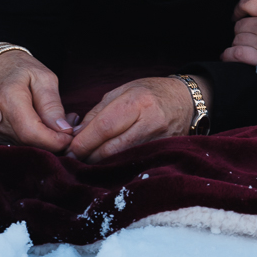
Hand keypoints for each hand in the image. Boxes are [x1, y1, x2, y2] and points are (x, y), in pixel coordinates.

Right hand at [0, 50, 76, 152]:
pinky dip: (37, 139)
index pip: (31, 132)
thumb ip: (52, 104)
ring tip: (62, 123)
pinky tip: (47, 126)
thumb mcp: (44, 77)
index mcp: (9, 99)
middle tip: (71, 127)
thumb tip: (63, 130)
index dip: (53, 140)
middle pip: (29, 142)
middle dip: (53, 141)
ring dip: (46, 141)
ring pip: (25, 146)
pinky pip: (20, 143)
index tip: (71, 136)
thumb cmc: (23, 68)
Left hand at [67, 75, 201, 162]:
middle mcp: (149, 122)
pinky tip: (107, 165)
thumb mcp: (123, 91)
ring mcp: (158, 141)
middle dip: (89, 156)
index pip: (104, 127)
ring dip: (101, 163)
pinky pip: (134, 163)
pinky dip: (117, 165)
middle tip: (74, 159)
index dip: (84, 142)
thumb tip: (77, 134)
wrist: (186, 101)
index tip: (70, 149)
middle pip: (112, 148)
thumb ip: (99, 111)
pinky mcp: (162, 153)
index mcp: (137, 101)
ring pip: (122, 159)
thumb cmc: (151, 92)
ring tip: (88, 162)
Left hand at [221, 0, 256, 65]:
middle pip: (240, 22)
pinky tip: (231, 57)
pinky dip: (230, 56)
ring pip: (237, 39)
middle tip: (248, 32)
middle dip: (242, 26)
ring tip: (245, 46)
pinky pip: (236, 55)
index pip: (246, 1)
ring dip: (238, 42)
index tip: (240, 13)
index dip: (240, 7)